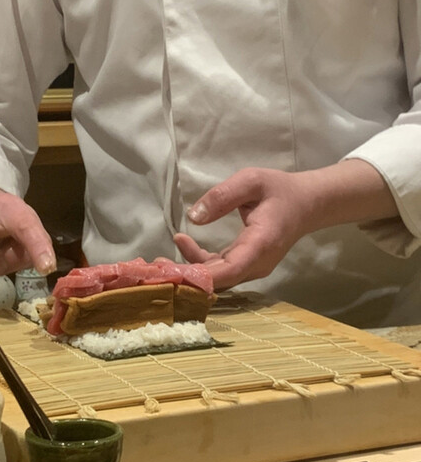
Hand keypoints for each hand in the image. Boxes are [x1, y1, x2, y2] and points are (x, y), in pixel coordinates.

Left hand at [174, 160, 397, 290]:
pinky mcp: (245, 265)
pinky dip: (198, 263)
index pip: (230, 270)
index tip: (173, 273)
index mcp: (260, 244)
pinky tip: (182, 242)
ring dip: (189, 271)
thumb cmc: (278, 190)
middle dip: (186, 277)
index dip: (200, 276)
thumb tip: (193, 217)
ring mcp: (251, 267)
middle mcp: (256, 263)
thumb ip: (223, 195)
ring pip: (217, 278)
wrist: (306, 204)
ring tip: (160, 258)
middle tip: (155, 266)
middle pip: (219, 280)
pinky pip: (219, 271)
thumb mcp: (251, 181)